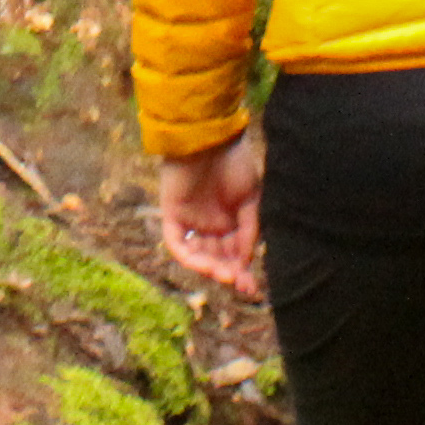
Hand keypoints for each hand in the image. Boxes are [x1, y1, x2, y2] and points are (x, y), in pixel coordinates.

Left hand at [154, 132, 263, 298]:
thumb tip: (247, 260)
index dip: (242, 272)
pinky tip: (203, 263)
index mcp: (229, 221)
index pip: (234, 254)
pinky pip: (177, 243)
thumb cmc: (234, 162)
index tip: (252, 288)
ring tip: (224, 274)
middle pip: (216, 258)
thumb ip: (249, 230)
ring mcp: (190, 221)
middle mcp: (209, 224)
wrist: (210, 136)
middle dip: (227, 273)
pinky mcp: (172, 215)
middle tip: (239, 283)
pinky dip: (189, 256)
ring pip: (198, 255)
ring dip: (210, 268)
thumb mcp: (251, 199)